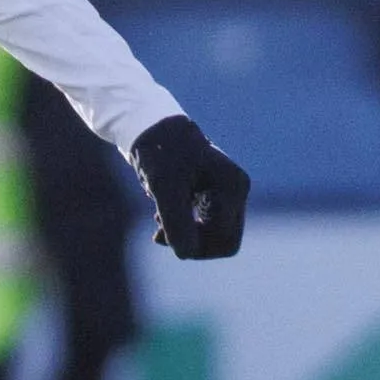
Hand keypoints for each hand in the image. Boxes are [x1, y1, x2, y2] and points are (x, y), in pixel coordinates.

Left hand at [132, 115, 250, 260]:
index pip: (225, 241)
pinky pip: (202, 224)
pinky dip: (181, 226)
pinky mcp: (207, 194)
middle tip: (160, 233)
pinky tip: (160, 217)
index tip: (165, 235)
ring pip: (211, 234)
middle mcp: (234, 190)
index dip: (196, 247)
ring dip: (183, 234)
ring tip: (158, 221)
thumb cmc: (159, 151)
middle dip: (192, 242)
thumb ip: (176, 223)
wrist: (146, 125)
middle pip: (222, 240)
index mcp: (233, 187)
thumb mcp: (164, 188)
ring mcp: (222, 193)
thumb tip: (186, 254)